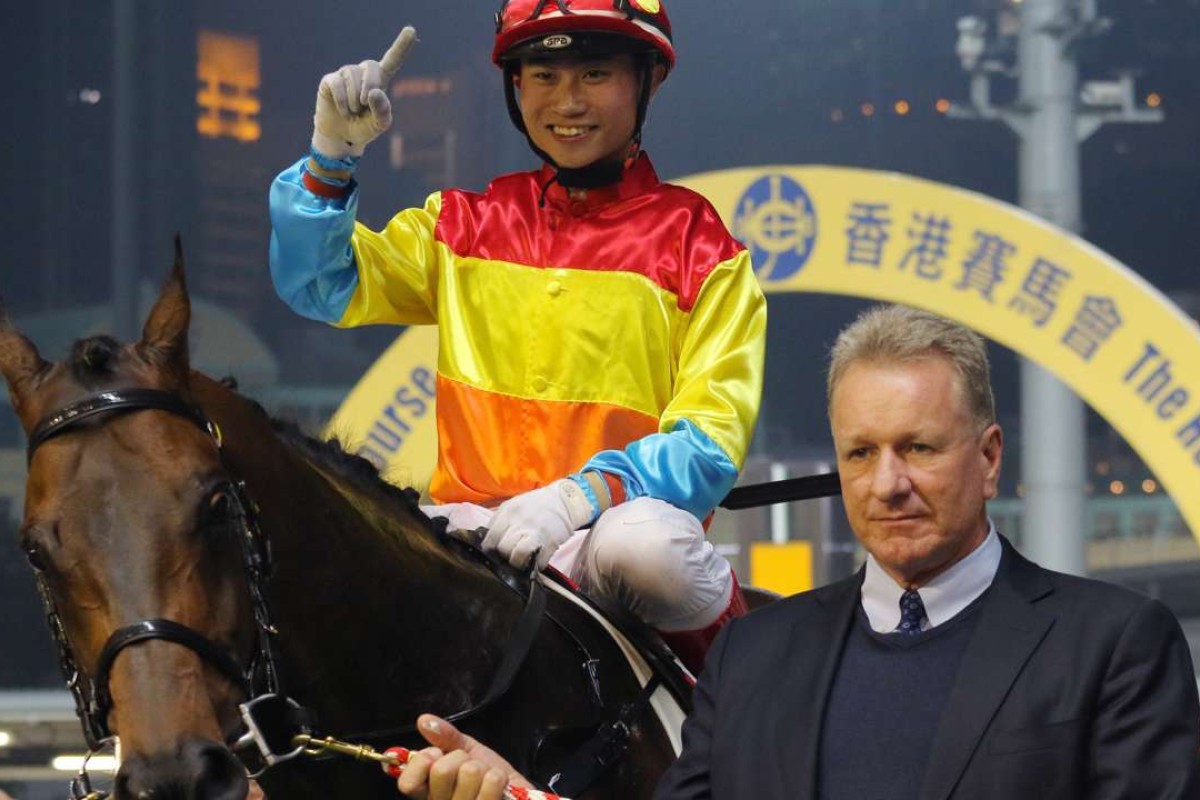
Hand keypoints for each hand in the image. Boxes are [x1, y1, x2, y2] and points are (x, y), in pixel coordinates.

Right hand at [311, 25, 417, 158]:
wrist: (341, 137)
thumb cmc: (364, 127)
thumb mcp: (379, 125)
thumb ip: (383, 111)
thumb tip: (374, 91)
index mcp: (380, 81)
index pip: (392, 60)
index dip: (401, 46)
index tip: (411, 30)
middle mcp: (363, 73)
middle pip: (371, 66)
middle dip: (370, 84)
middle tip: (365, 104)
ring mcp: (346, 74)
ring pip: (352, 77)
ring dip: (354, 100)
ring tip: (353, 111)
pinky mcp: (330, 80)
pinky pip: (337, 84)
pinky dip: (342, 102)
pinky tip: (344, 111)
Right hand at [393, 714, 533, 799]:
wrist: (516, 792)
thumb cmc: (487, 774)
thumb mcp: (465, 750)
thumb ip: (444, 737)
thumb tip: (423, 720)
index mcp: (429, 791)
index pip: (407, 783)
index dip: (421, 763)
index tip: (435, 754)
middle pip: (441, 770)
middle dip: (461, 758)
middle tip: (469, 767)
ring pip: (469, 772)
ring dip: (484, 769)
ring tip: (485, 779)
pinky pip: (491, 781)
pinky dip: (498, 777)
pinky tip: (499, 788)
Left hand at [483, 479, 595, 569]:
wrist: (565, 501)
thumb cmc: (536, 504)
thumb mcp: (513, 504)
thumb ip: (500, 521)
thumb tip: (488, 541)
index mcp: (509, 512)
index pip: (491, 538)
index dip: (490, 548)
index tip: (493, 551)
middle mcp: (521, 523)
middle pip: (503, 549)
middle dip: (505, 554)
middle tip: (511, 552)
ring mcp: (536, 534)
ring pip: (517, 558)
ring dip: (518, 563)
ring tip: (521, 559)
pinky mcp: (550, 545)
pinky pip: (537, 563)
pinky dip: (535, 565)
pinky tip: (535, 559)